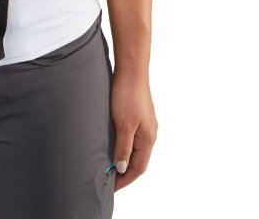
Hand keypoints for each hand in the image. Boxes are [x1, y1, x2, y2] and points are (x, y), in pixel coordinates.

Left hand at [110, 69, 157, 190]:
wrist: (131, 70)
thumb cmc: (128, 95)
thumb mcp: (123, 125)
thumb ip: (123, 148)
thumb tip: (122, 168)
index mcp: (148, 138)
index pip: (138, 167)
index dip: (125, 179)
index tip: (111, 187)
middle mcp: (150, 133)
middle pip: (138, 160)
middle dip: (125, 173)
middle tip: (109, 180)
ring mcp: (145, 124)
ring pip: (136, 149)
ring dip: (124, 160)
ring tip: (110, 167)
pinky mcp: (138, 116)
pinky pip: (133, 138)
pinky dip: (124, 147)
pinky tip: (114, 146)